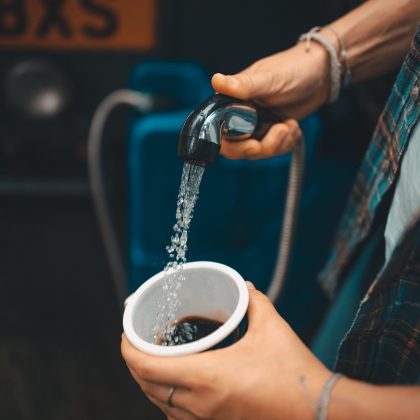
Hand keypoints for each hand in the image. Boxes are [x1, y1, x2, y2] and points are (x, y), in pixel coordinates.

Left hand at [121, 283, 330, 419]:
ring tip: (152, 360)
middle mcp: (200, 405)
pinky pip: (177, 417)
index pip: (147, 367)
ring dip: (149, 382)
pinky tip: (176, 386)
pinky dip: (166, 399)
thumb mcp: (272, 328)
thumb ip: (255, 302)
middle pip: (147, 386)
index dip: (128, 350)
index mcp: (207, 377)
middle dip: (134, 363)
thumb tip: (245, 287)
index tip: (125, 332)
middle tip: (137, 341)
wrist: (320, 414)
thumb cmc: (294, 373)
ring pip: (160, 404)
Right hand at [212, 41, 329, 159]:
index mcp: (231, 102)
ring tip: (290, 124)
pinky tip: (293, 127)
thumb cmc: (294, 68)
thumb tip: (216, 80)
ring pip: (257, 152)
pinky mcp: (269, 133)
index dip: (235, 145)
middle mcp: (238, 116)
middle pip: (237, 150)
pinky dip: (285, 144)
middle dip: (261, 148)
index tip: (254, 144)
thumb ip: (243, 85)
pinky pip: (272, 150)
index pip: (219, 134)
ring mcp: (254, 126)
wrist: (321, 74)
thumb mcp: (269, 78)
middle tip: (280, 131)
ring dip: (277, 144)